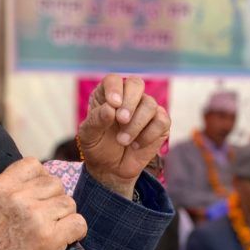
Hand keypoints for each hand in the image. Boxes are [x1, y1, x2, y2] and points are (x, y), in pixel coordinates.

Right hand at [0, 158, 87, 249]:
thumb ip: (13, 190)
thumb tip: (43, 180)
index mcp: (0, 187)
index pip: (33, 164)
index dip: (40, 180)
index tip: (37, 197)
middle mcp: (17, 198)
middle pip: (55, 183)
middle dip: (53, 200)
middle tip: (43, 220)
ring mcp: (35, 217)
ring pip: (68, 203)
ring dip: (64, 217)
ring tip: (50, 232)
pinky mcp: (50, 237)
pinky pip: (78, 223)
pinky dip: (76, 233)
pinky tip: (63, 240)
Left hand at [77, 75, 169, 197]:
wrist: (110, 169)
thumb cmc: (97, 147)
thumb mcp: (88, 136)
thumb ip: (96, 121)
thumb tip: (110, 108)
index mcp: (106, 95)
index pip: (113, 80)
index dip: (115, 88)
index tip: (113, 104)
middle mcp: (127, 98)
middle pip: (136, 84)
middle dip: (129, 102)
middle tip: (121, 120)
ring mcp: (145, 109)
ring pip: (150, 104)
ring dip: (135, 125)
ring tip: (122, 141)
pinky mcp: (160, 123)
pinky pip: (162, 120)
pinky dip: (148, 135)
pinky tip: (137, 145)